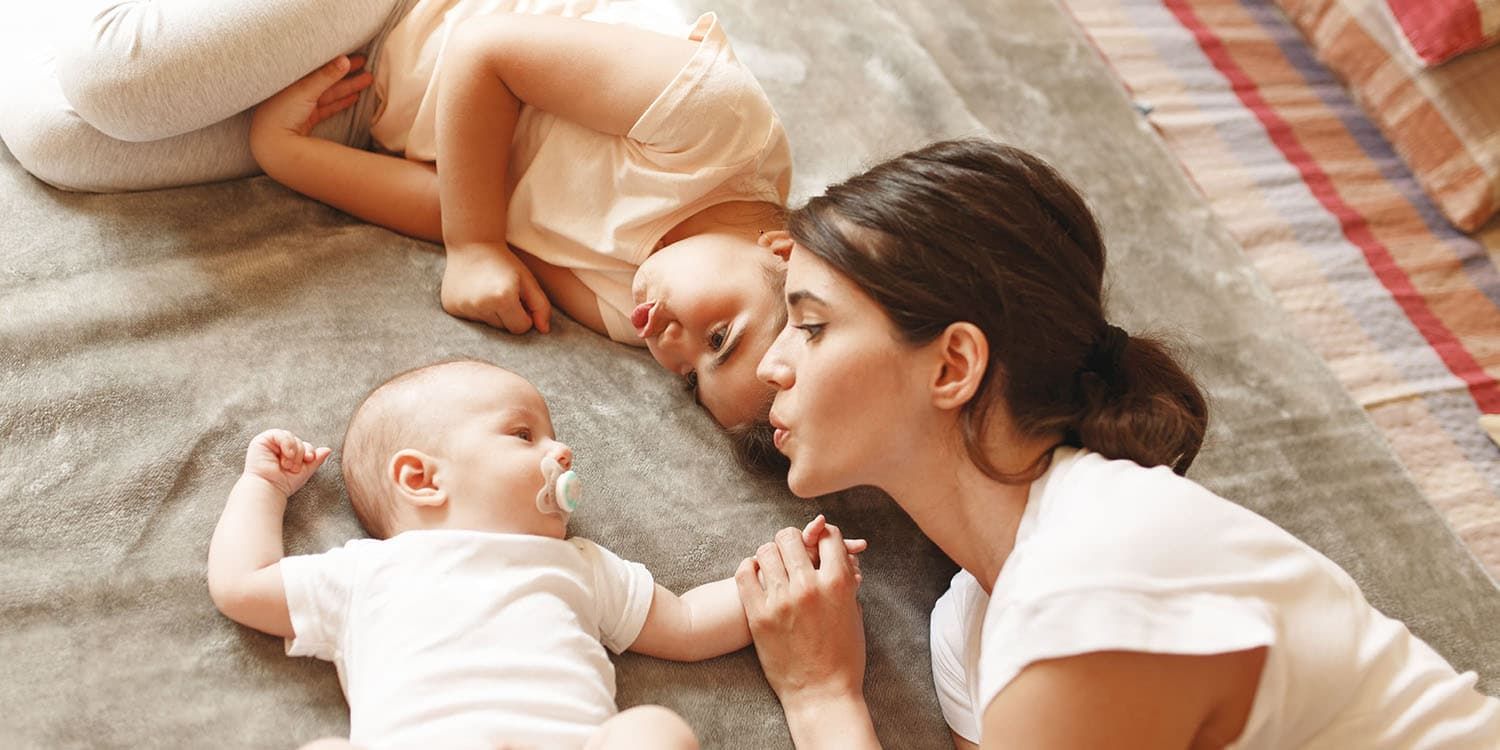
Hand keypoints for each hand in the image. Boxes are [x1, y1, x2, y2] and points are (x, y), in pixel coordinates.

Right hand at [243, 429, 331, 496]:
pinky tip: (286, 456)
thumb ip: (315, 460)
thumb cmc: (284, 483)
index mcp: (287, 454)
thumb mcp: (305, 471)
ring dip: (294, 451)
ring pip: (290, 437)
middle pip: (298, 440)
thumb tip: (328, 449)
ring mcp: (270, 444)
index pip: (303, 445)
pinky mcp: (261, 441)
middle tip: (295, 467)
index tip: (309, 459)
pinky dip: (286, 443)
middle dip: (300, 453)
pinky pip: (279, 434)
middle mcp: (278, 447)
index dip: (309, 450)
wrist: (269, 489)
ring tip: (288, 465)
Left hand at [250, 55, 371, 146]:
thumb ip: (326, 76)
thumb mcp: (305, 91)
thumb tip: (345, 59)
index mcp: (292, 79)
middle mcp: (296, 91)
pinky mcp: (307, 120)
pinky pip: (327, 108)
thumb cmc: (282, 113)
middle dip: (347, 73)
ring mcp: (302, 106)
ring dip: (349, 88)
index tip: (355, 55)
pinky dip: (340, 102)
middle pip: (326, 79)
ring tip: (368, 80)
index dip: (337, 60)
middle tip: (367, 64)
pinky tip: (354, 97)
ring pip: (330, 94)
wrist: (271, 144)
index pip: (319, 66)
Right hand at [441, 243, 552, 333]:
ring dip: (492, 312)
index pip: (520, 328)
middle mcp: (480, 306)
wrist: (472, 244)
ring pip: (487, 325)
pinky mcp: (451, 308)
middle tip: (503, 291)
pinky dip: (477, 310)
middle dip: (508, 314)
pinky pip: (472, 320)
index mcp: (503, 298)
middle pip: (503, 328)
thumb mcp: (528, 280)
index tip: (520, 299)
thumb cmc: (504, 262)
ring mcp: (463, 307)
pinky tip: (475, 292)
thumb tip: (544, 330)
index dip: (524, 315)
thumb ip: (541, 306)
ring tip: (489, 290)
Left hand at [735, 522, 867, 707]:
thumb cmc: (844, 657)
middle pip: (792, 537)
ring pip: (767, 551)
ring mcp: (782, 600)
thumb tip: (838, 554)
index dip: (824, 534)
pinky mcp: (759, 615)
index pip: (828, 537)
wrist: (821, 694)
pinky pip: (745, 573)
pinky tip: (755, 571)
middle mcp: (810, 587)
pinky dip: (749, 566)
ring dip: (771, 552)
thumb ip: (845, 581)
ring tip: (773, 562)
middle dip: (792, 539)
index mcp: (839, 584)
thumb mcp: (853, 613)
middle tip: (790, 549)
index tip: (818, 539)